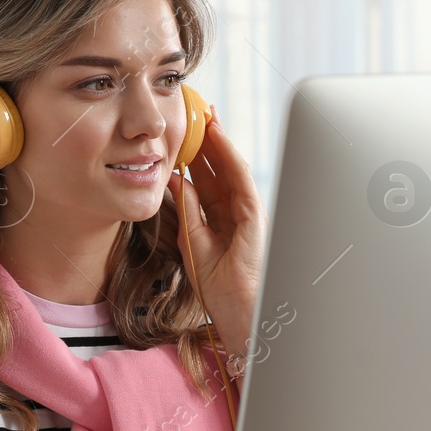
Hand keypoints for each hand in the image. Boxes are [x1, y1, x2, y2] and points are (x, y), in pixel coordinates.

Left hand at [168, 109, 264, 360]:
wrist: (242, 318)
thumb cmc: (221, 293)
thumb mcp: (194, 246)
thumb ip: (188, 213)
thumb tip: (175, 181)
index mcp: (223, 220)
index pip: (209, 180)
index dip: (197, 155)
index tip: (183, 133)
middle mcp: (238, 213)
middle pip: (221, 169)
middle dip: (208, 141)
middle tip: (194, 112)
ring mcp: (249, 213)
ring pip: (232, 168)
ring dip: (218, 140)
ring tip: (204, 115)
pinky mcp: (255, 217)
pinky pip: (241, 179)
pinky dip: (229, 156)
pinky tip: (217, 138)